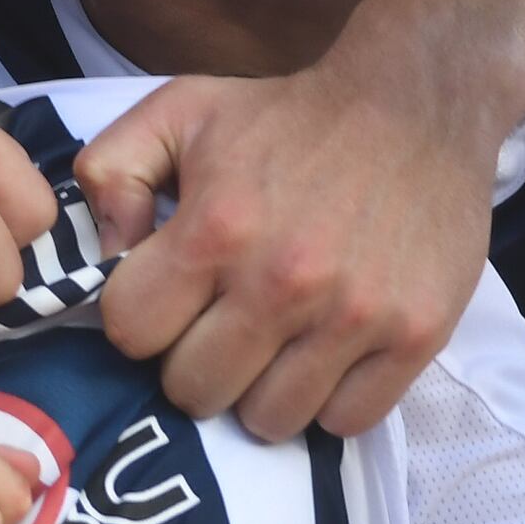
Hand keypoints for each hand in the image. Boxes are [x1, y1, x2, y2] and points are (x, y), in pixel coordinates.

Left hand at [70, 66, 502, 440]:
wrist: (418, 102)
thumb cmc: (288, 115)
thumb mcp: (179, 111)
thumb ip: (111, 173)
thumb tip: (107, 260)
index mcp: (215, 229)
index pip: (132, 334)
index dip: (141, 317)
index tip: (171, 296)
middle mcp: (282, 282)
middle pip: (194, 391)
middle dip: (197, 361)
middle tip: (225, 323)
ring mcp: (354, 317)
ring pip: (269, 421)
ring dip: (262, 390)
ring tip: (278, 342)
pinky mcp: (415, 336)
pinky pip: (347, 421)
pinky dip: (332, 398)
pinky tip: (329, 353)